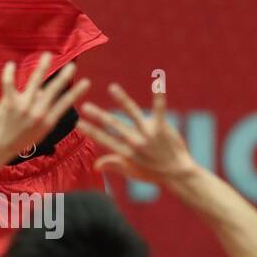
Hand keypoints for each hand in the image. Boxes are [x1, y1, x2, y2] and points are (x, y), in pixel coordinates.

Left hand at [0, 52, 89, 161]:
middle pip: (54, 90)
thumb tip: (41, 92)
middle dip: (64, 77)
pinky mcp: (10, 104)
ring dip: (43, 67)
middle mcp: (38, 113)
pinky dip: (9, 73)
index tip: (86, 82)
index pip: (65, 103)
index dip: (76, 92)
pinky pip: (9, 84)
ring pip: (35, 82)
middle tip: (72, 66)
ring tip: (47, 56)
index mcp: (48, 122)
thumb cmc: (17, 141)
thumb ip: (42, 113)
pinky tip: (11, 65)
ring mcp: (24, 107)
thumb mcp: (37, 133)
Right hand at [79, 85, 194, 183]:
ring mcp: (148, 134)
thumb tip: (96, 165)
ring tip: (112, 88)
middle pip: (114, 126)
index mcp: (126, 153)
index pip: (104, 140)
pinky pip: (159, 109)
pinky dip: (158, 97)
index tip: (77, 123)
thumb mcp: (131, 172)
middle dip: (98, 116)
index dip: (90, 131)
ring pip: (132, 113)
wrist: (178, 174)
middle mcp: (135, 143)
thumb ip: (113, 166)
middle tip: (85, 106)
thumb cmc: (153, 173)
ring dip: (122, 100)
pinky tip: (158, 82)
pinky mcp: (161, 128)